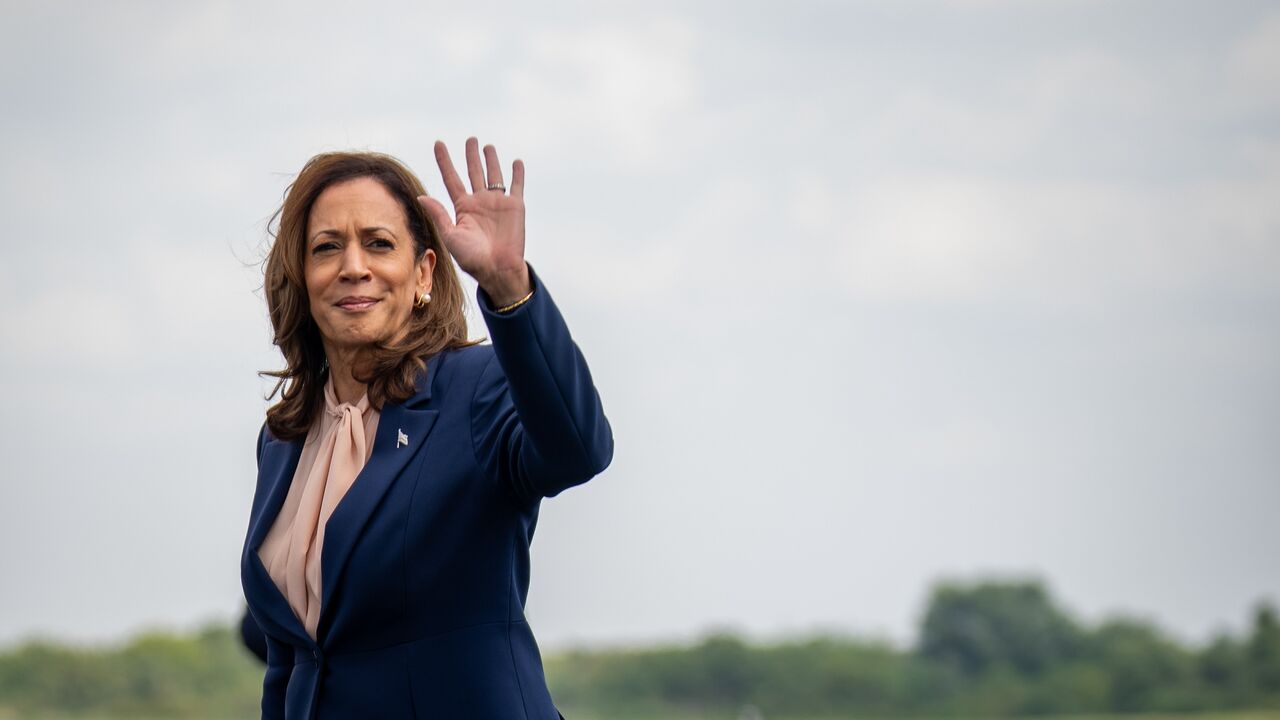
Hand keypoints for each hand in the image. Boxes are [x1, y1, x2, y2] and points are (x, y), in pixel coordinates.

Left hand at [417, 137, 530, 306]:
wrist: (497, 269)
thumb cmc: (472, 258)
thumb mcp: (451, 236)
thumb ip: (439, 214)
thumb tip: (421, 196)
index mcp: (463, 207)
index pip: (452, 178)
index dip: (444, 161)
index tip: (438, 143)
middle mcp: (479, 202)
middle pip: (473, 172)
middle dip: (471, 156)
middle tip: (470, 139)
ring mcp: (498, 203)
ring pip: (494, 175)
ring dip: (491, 160)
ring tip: (487, 146)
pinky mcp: (515, 207)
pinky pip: (516, 185)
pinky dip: (517, 173)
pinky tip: (515, 162)